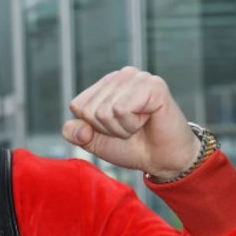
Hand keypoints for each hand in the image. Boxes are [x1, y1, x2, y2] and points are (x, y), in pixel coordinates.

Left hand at [61, 67, 198, 180]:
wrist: (162, 159)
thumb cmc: (131, 146)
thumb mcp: (94, 142)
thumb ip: (74, 133)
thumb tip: (79, 129)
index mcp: (105, 84)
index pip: (77, 106)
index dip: (92, 127)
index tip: (114, 129)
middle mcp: (120, 76)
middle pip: (90, 110)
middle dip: (108, 129)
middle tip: (130, 128)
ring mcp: (138, 78)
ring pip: (106, 110)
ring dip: (122, 128)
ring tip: (139, 125)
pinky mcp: (153, 85)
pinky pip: (122, 109)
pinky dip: (132, 124)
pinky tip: (147, 119)